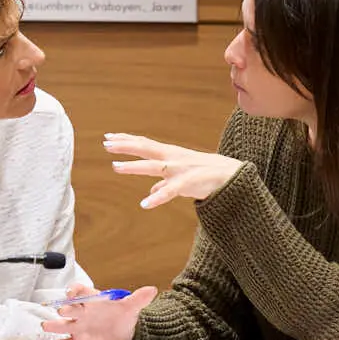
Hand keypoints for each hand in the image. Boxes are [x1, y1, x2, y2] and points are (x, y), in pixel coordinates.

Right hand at [40, 285, 158, 339]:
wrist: (123, 332)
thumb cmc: (122, 315)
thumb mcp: (131, 306)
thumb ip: (139, 298)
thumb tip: (152, 290)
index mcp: (91, 301)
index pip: (79, 292)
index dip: (74, 291)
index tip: (72, 293)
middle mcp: (81, 313)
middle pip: (68, 308)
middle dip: (65, 310)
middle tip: (63, 312)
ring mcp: (77, 328)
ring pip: (61, 325)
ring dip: (53, 325)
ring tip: (46, 326)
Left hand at [103, 133, 243, 208]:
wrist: (233, 177)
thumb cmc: (206, 175)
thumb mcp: (182, 177)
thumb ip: (165, 183)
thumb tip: (152, 190)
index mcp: (171, 155)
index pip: (145, 144)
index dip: (127, 140)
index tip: (109, 136)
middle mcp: (173, 158)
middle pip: (145, 149)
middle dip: (125, 146)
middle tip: (106, 143)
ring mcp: (180, 169)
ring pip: (153, 166)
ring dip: (134, 166)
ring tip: (116, 167)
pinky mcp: (189, 183)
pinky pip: (170, 191)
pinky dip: (157, 197)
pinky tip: (144, 203)